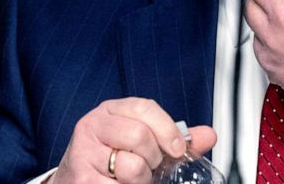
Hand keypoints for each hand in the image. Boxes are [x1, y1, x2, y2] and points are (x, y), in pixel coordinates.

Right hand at [49, 98, 216, 182]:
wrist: (74, 180)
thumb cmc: (110, 157)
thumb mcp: (140, 140)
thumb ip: (172, 137)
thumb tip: (209, 135)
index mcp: (110, 111)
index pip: (144, 108)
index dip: (166, 128)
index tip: (177, 148)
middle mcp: (93, 127)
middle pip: (139, 135)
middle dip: (153, 157)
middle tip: (150, 166)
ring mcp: (84, 154)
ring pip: (130, 166)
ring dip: (141, 178)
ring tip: (134, 177)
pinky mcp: (81, 180)